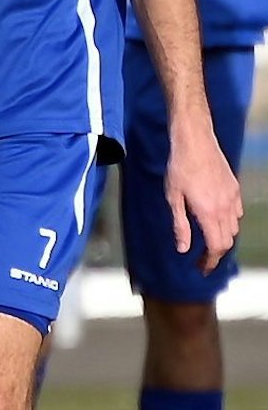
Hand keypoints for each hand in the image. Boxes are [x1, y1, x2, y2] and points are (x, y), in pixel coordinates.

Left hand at [167, 125, 242, 274]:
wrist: (195, 142)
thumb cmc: (179, 167)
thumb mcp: (173, 198)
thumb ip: (180, 225)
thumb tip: (184, 248)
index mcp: (209, 212)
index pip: (217, 246)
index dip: (210, 261)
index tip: (202, 268)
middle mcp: (225, 208)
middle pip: (227, 240)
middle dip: (216, 253)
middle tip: (201, 258)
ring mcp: (233, 198)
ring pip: (234, 227)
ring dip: (223, 237)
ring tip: (207, 240)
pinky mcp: (235, 188)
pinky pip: (237, 212)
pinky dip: (229, 222)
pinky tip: (216, 219)